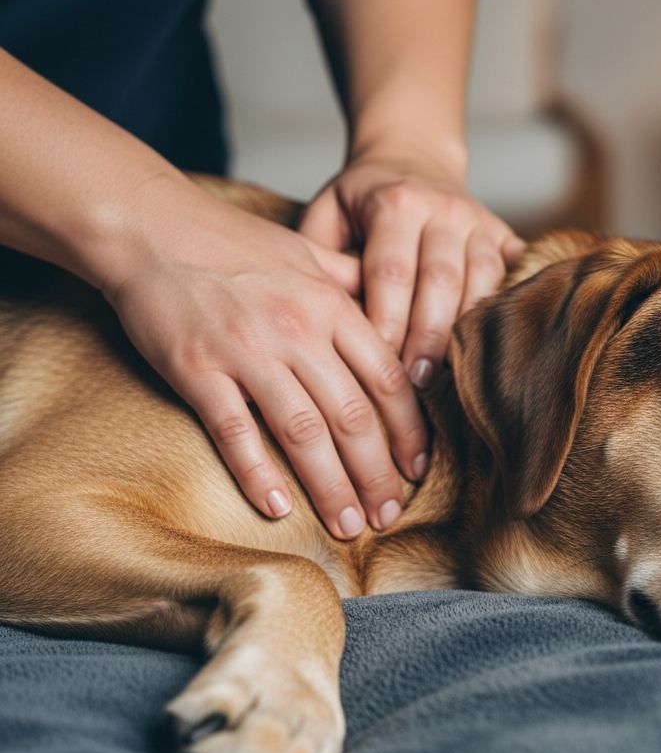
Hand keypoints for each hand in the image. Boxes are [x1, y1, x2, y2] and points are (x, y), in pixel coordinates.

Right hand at [103, 175, 429, 537]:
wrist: (149, 226)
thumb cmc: (231, 242)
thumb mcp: (306, 251)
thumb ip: (352, 281)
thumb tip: (393, 301)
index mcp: (331, 305)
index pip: (387, 380)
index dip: (410, 431)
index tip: (419, 469)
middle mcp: (298, 330)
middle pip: (353, 416)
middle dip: (377, 474)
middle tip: (389, 514)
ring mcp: (247, 351)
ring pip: (303, 432)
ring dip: (330, 486)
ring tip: (348, 525)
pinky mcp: (197, 370)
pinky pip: (234, 431)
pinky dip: (257, 472)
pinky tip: (276, 508)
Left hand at [300, 154, 524, 387]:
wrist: (412, 154)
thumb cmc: (362, 198)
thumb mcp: (327, 211)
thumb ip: (319, 259)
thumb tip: (320, 320)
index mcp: (396, 204)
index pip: (392, 272)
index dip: (388, 322)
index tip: (380, 365)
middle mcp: (443, 210)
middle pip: (442, 281)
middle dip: (429, 337)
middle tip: (417, 383)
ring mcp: (480, 222)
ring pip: (484, 281)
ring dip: (468, 331)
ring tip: (451, 374)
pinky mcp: (504, 233)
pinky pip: (516, 273)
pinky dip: (510, 305)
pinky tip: (498, 343)